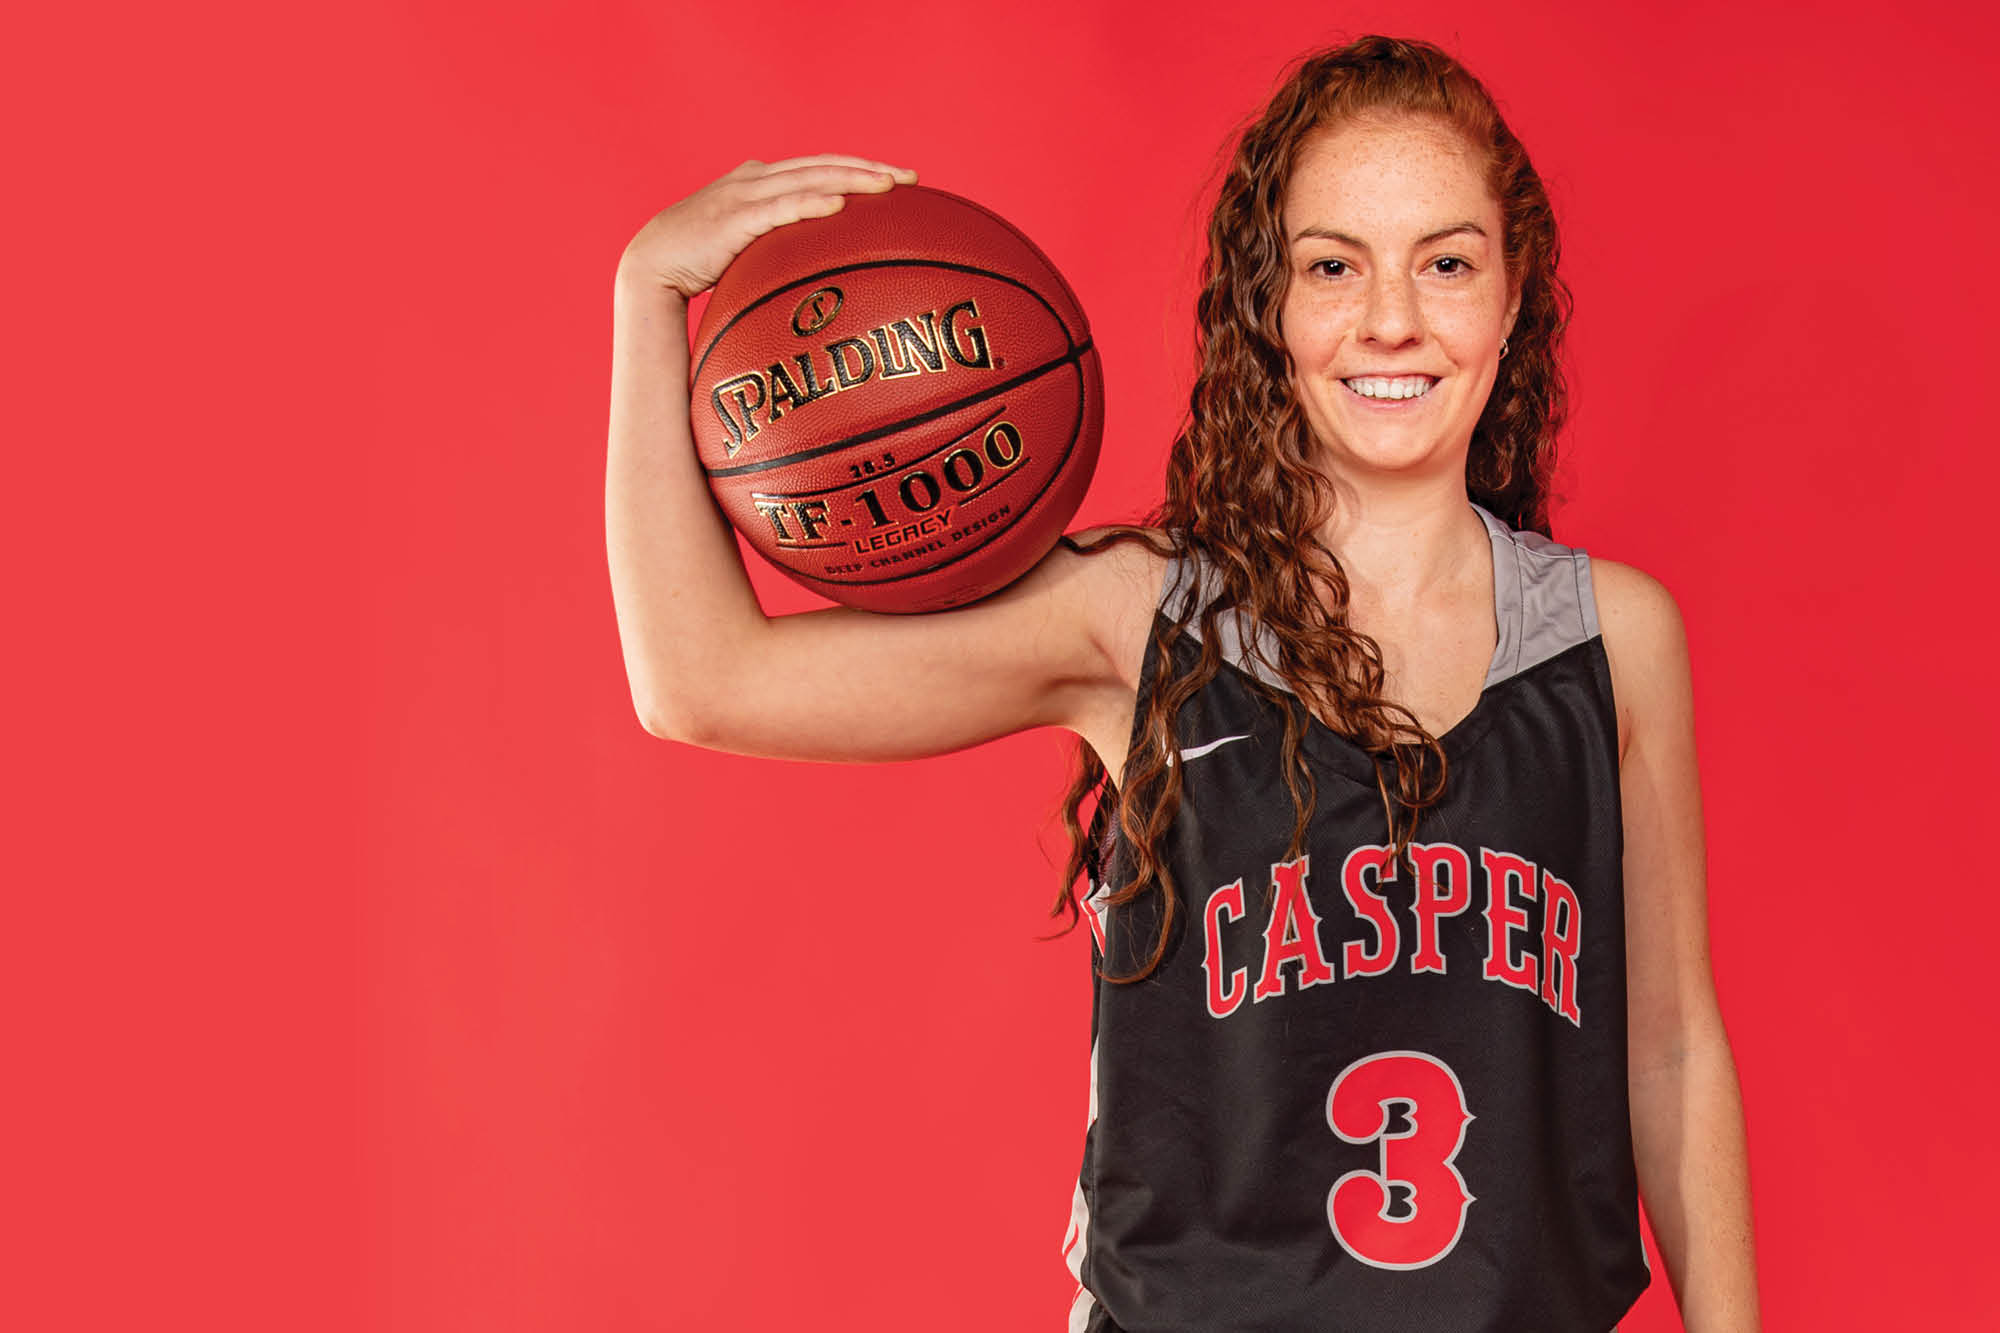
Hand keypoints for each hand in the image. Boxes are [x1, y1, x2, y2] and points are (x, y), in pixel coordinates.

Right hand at [619, 155, 918, 299]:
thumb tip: (821, 271)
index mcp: (762, 181)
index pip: (820, 167)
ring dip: (850, 181)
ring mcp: (744, 195)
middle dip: (868, 169)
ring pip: (808, 179)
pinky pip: (779, 208)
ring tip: (887, 186)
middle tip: (910, 178)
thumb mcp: (748, 246)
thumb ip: (780, 245)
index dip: (860, 168)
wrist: (652, 264)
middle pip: (823, 165)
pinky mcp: (733, 218)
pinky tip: (837, 207)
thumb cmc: (701, 263)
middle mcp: (756, 178)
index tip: (900, 180)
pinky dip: (809, 204)